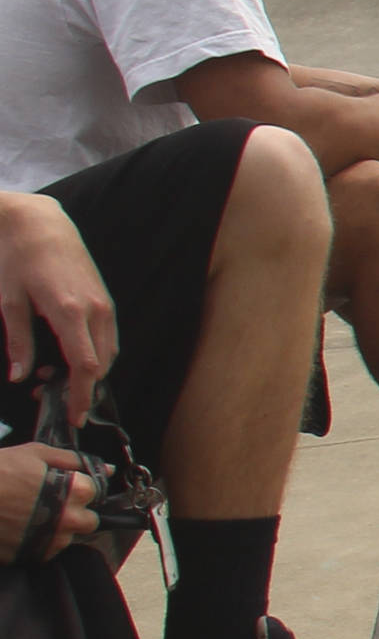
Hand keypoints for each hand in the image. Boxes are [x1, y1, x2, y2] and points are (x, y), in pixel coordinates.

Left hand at [0, 193, 117, 424]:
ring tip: (59, 378)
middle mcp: (95, 309)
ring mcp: (103, 302)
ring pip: (109, 350)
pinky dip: (96, 352)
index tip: (73, 417)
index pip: (85, 366)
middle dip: (83, 388)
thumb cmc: (17, 257)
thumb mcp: (9, 302)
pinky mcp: (103, 296)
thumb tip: (21, 376)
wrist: (37, 221)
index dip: (80, 396)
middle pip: (102, 362)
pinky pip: (108, 334)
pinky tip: (72, 354)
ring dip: (91, 371)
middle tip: (54, 400)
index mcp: (69, 312)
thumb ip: (19, 343)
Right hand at [0, 445, 97, 561]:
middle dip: (76, 513)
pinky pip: (45, 552)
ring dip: (57, 529)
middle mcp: (68, 519)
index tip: (65, 485)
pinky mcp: (30, 556)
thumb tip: (107, 468)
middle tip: (53, 502)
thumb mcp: (36, 453)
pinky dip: (39, 542)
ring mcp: (49, 540)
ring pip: (67, 539)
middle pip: (89, 522)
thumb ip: (74, 461)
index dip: (81, 487)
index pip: (96, 492)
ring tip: (32, 515)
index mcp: (75, 491)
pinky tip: (22, 528)